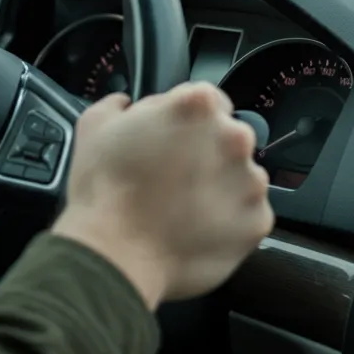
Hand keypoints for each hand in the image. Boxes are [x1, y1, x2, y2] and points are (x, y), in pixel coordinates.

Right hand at [52, 83, 273, 308]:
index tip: (171, 137)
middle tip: (173, 173)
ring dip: (219, 184)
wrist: (115, 253)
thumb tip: (126, 104)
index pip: (208, 99)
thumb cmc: (103, 187)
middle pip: (228, 135)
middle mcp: (233, 137)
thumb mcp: (95, 125)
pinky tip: (194, 225)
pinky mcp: (258, 222)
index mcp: (197, 105)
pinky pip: (246, 212)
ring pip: (240, 175)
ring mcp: (250, 182)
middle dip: (206, 150)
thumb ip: (119, 104)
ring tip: (182, 205)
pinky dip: (227, 218)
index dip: (186, 118)